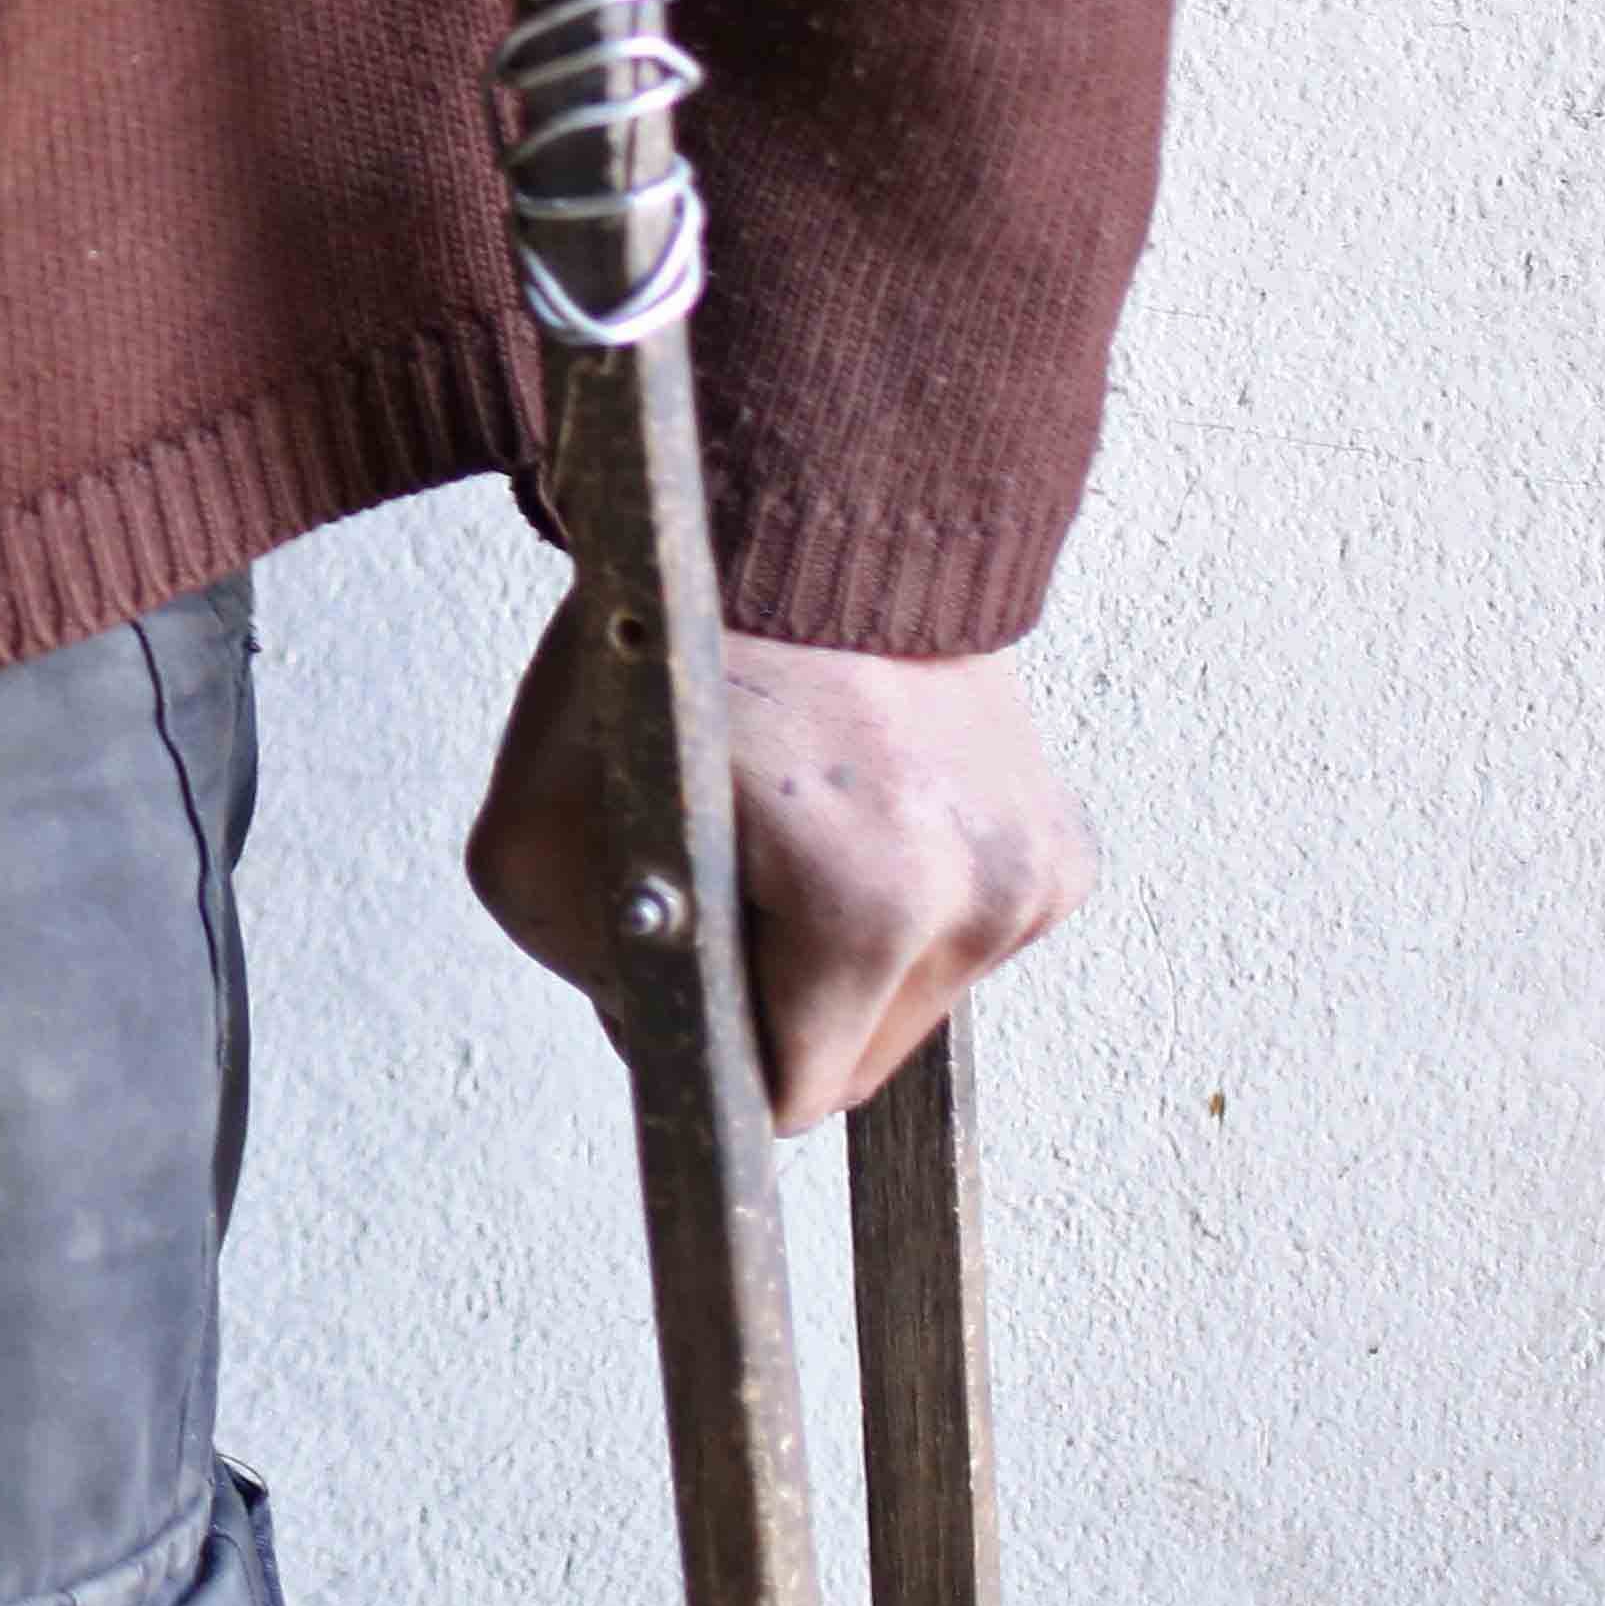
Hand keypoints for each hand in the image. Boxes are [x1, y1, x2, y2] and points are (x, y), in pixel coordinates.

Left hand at [465, 604, 1096, 1134]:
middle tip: (725, 879)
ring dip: (844, 951)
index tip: (690, 987)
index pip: (793, 1095)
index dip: (718, 1050)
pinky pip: (963, 937)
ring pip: (913, 1002)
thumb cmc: (665, 651)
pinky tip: (851, 817)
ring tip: (787, 831)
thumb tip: (660, 1039)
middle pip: (860, 1062)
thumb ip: (590, 969)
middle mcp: (978, 901)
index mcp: (866, 907)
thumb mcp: (542, 826)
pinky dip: (905, 904)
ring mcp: (1034, 874)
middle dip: (782, 1002)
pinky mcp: (1062, 845)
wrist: (799, 509)